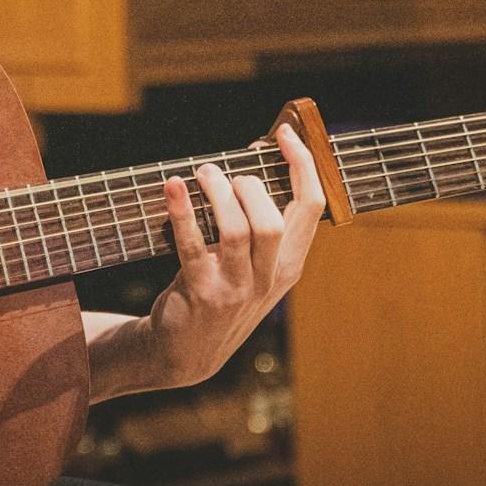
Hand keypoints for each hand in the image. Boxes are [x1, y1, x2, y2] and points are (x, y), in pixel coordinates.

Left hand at [146, 123, 325, 387]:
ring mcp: (236, 289)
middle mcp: (268, 278)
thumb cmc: (222, 292)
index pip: (312, 207)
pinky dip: (182, 211)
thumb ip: (260, 222)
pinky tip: (172, 187)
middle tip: (223, 172)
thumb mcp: (254, 266)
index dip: (302, 165)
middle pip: (272, 220)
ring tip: (201, 174)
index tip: (285, 134)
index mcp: (289, 264)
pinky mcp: (202, 293)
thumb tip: (253, 157)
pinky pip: (193, 245)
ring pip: (237, 230)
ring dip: (217, 192)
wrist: (186, 352)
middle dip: (249, 185)